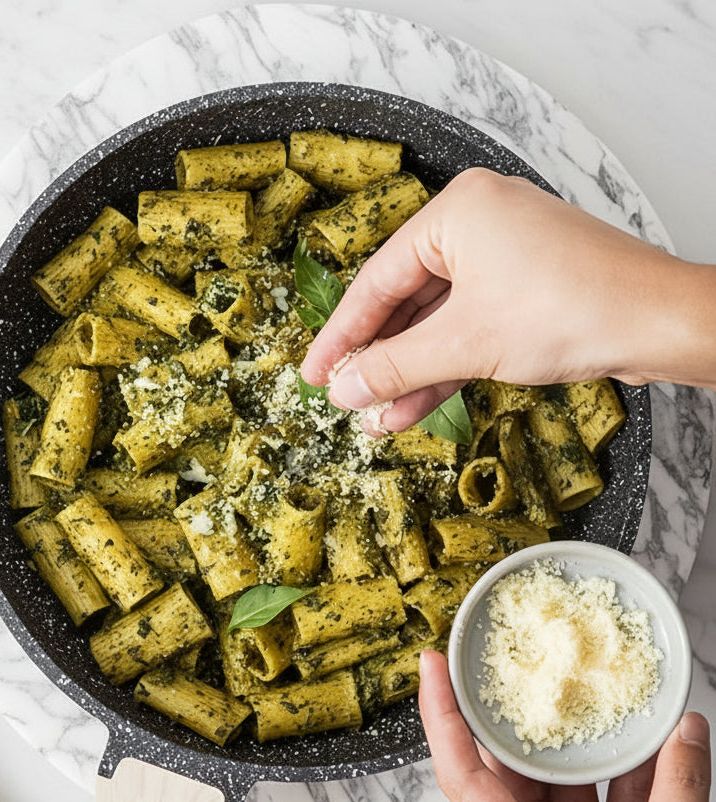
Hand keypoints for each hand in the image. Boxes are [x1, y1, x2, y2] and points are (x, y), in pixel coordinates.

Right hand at [300, 168, 715, 431]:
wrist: (660, 324)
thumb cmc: (572, 308)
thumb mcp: (463, 343)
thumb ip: (393, 366)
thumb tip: (343, 388)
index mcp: (457, 211)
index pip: (377, 280)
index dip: (341, 334)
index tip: (313, 372)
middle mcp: (478, 224)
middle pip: (405, 301)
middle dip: (378, 359)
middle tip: (343, 397)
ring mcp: (505, 258)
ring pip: (437, 322)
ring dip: (407, 373)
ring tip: (375, 416)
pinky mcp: (525, 290)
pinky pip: (467, 329)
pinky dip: (442, 368)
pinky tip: (412, 407)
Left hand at [418, 649, 715, 801]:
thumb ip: (680, 793)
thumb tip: (687, 731)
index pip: (462, 772)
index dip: (440, 715)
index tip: (431, 665)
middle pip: (511, 765)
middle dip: (513, 712)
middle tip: (509, 658)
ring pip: (569, 779)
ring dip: (585, 738)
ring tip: (588, 682)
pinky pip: (614, 800)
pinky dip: (635, 770)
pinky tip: (655, 735)